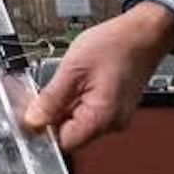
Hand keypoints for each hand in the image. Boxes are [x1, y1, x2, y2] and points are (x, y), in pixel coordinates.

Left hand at [19, 2, 173, 152]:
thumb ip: (50, 99)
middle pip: (69, 133)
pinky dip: (75, 100)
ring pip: (76, 122)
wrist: (144, 31)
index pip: (63, 142)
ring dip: (62, 106)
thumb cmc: (116, 44)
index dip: (42, 130)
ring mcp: (115, 116)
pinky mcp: (113, 107)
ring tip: (64, 81)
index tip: (29, 114)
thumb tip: (32, 121)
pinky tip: (74, 81)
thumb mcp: (73, 69)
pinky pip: (86, 111)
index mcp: (102, 118)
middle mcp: (112, 123)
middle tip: (42, 92)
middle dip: (51, 115)